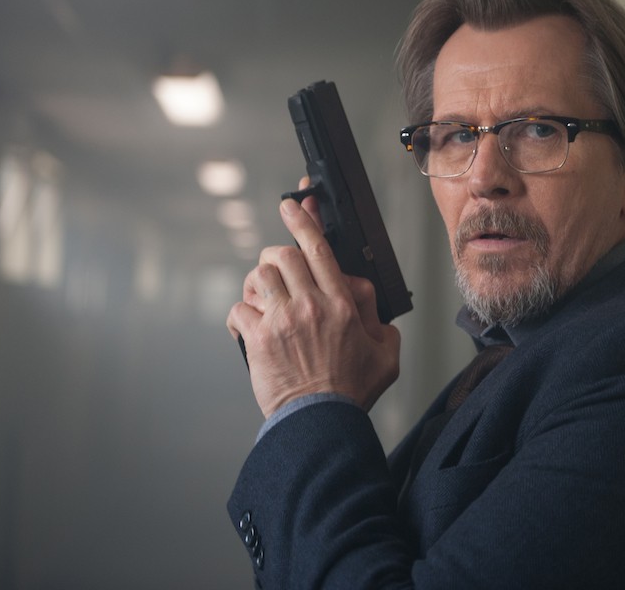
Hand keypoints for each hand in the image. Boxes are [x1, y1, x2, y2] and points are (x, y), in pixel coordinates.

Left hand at [226, 182, 400, 416]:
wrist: (320, 421)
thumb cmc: (351, 391)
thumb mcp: (386, 354)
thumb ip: (381, 323)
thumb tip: (367, 303)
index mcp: (341, 304)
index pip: (319, 249)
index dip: (304, 220)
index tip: (294, 203)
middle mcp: (310, 305)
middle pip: (283, 254)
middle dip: (277, 255)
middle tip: (279, 269)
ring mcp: (281, 320)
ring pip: (259, 276)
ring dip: (258, 283)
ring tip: (263, 298)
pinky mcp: (257, 339)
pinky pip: (238, 309)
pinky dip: (240, 315)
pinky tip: (249, 327)